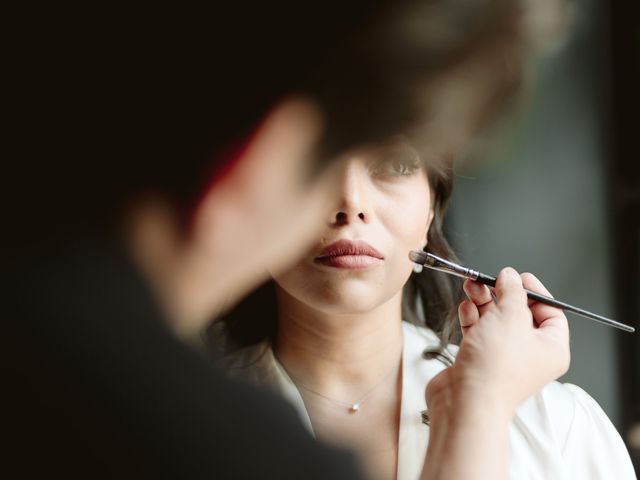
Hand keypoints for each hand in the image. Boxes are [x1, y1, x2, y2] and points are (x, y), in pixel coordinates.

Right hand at [426, 267, 569, 417]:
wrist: (465, 400)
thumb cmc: (495, 369)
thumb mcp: (510, 316)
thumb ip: (512, 291)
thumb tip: (511, 277)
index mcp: (551, 348)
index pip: (551, 312)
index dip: (535, 291)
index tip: (518, 277)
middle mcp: (530, 354)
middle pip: (519, 313)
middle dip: (502, 294)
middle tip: (489, 280)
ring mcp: (503, 358)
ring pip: (496, 321)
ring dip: (483, 302)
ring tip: (471, 288)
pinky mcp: (480, 359)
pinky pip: (479, 332)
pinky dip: (472, 318)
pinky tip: (465, 308)